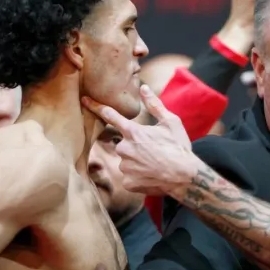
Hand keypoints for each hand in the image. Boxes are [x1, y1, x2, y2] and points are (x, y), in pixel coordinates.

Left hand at [81, 85, 196, 195]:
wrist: (185, 176)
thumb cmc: (179, 147)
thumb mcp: (171, 122)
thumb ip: (154, 105)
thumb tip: (144, 88)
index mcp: (133, 132)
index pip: (110, 116)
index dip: (96, 107)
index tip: (84, 101)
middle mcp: (125, 148)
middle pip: (122, 143)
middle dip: (134, 146)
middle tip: (152, 151)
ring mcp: (125, 166)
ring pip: (126, 161)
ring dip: (136, 162)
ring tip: (154, 164)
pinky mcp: (127, 182)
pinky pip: (129, 176)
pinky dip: (138, 176)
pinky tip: (151, 175)